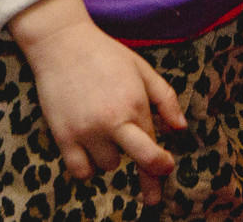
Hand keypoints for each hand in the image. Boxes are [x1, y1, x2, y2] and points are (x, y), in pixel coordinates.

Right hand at [11, 0, 185, 205]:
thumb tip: (180, 128)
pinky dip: (86, 166)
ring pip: (107, 166)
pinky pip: (80, 171)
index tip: (166, 171)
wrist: (61, 44)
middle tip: (152, 198)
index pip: (154, 146)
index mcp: (134, 103)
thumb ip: (165, 98)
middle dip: (150, 180)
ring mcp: (86, 130)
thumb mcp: (141, 69)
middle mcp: (112, 120)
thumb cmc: (105, 55)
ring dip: (110, 156)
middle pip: (139, 160)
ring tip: (103, 133)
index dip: (163, 166)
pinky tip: (88, 150)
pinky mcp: (63, 136)